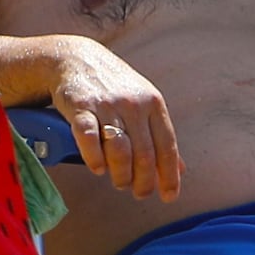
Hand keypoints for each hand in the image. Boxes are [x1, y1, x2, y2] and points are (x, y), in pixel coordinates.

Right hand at [51, 39, 181, 199]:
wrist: (74, 58)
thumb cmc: (114, 87)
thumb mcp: (144, 104)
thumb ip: (160, 135)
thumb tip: (180, 170)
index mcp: (153, 103)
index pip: (167, 147)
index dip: (169, 176)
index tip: (168, 197)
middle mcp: (132, 104)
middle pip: (144, 154)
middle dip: (143, 182)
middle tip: (138, 193)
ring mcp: (106, 104)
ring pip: (119, 151)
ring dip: (121, 175)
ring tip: (119, 182)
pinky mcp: (79, 106)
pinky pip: (88, 138)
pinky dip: (94, 158)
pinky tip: (97, 168)